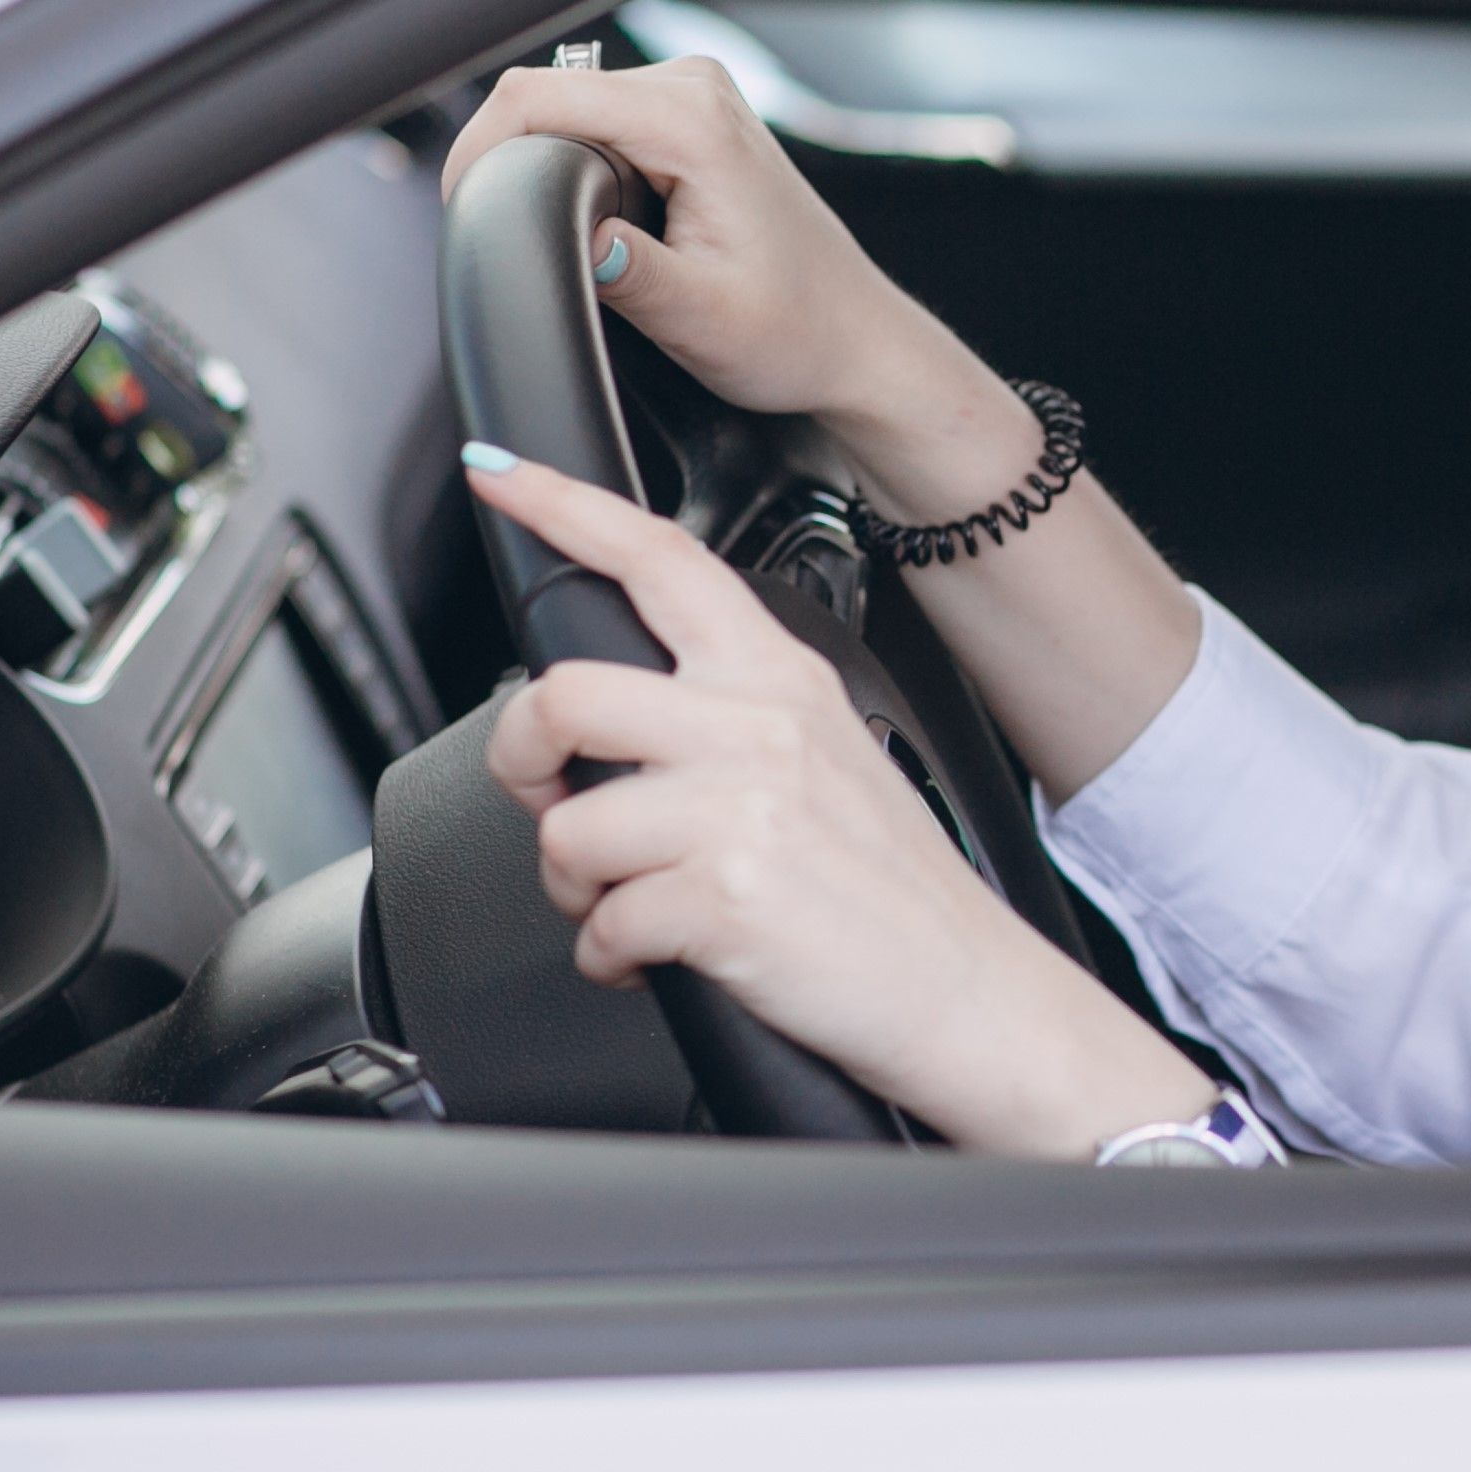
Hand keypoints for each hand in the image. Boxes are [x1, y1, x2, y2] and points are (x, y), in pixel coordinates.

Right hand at [441, 54, 963, 431]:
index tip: (468, 212)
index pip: (535, 96)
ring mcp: (694, 96)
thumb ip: (627, 272)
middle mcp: (694, 88)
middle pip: (542, 95)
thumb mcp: (699, 317)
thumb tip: (571, 237)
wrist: (855, 341)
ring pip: (565, 107)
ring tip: (578, 240)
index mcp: (693, 121)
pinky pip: (596, 121)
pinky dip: (578, 168)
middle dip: (513, 165)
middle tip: (526, 246)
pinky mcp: (688, 117)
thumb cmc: (795, 332)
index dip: (479, 151)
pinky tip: (604, 222)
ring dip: (547, 168)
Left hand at [463, 445, 1215, 1157]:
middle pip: (563, 694)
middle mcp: (758, 728)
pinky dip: (611, 961)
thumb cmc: (897, 892)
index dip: (564, 508)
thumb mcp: (830, 758)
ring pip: (568, 827)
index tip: (499, 479)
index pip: (661, 561)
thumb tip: (612, 731)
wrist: (971, 992)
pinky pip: (599, 925)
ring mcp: (740, 809)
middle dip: (524, 763)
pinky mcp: (721, 897)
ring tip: (632, 908)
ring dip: (577, 888)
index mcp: (781, 681)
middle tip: (553, 803)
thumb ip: (728, 717)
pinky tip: (659, 961)